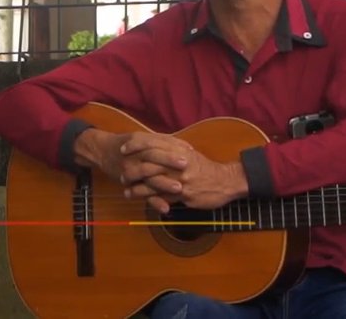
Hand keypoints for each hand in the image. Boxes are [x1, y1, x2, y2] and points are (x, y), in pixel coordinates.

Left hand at [119, 135, 247, 212]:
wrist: (225, 181)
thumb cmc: (205, 168)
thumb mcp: (190, 154)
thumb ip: (173, 149)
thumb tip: (156, 145)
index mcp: (178, 150)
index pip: (152, 144)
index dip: (135, 146)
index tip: (123, 148)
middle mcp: (177, 163)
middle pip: (148, 164)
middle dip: (132, 169)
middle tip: (121, 173)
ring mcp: (180, 179)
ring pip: (152, 183)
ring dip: (137, 188)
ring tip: (126, 191)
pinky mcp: (183, 194)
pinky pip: (163, 197)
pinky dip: (151, 200)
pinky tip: (142, 201)